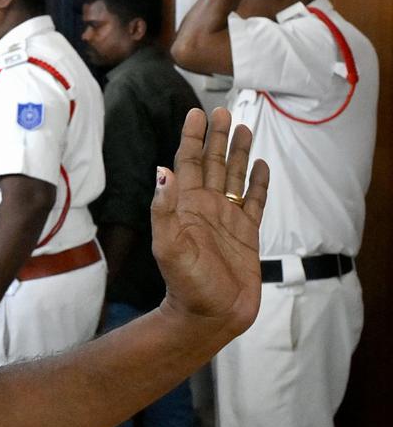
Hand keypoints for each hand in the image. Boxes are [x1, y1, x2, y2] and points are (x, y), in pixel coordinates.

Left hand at [152, 108, 268, 339]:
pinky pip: (255, 201)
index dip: (191, 138)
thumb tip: (162, 171)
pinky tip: (263, 166)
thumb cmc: (186, 285)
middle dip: (216, 137)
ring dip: (239, 152)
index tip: (195, 113)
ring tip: (244, 127)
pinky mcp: (247, 233)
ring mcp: (227, 219)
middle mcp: (205, 208)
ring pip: (235, 177)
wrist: (209, 315)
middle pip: (212, 163)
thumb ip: (164, 209)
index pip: (187, 163)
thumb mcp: (169, 246)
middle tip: (221, 110)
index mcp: (185, 206)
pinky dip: (260, 183)